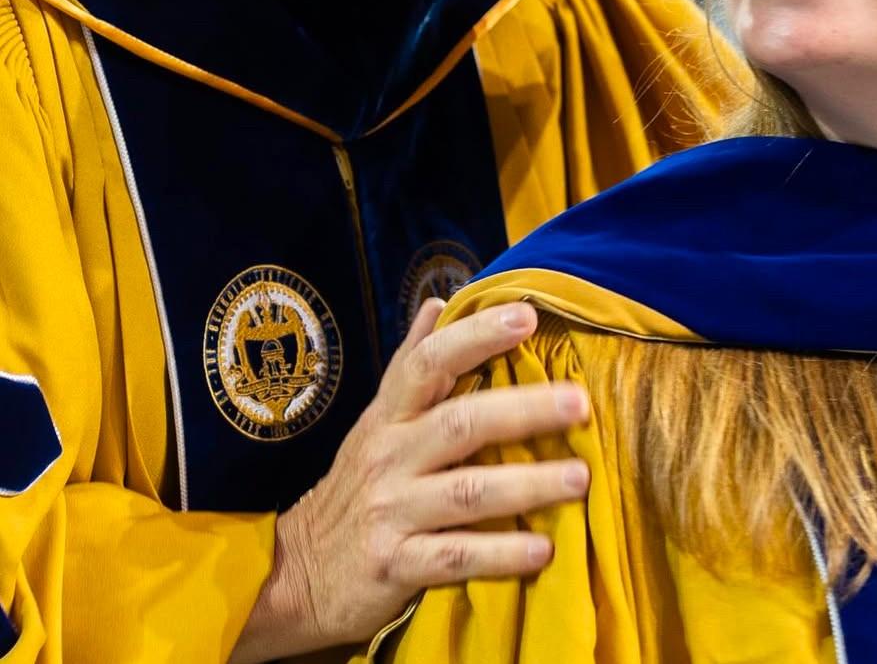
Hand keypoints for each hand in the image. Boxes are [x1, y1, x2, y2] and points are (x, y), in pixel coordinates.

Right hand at [230, 298, 589, 661]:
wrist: (297, 573)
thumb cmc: (356, 484)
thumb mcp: (376, 419)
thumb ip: (412, 362)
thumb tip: (441, 302)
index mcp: (390, 415)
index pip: (429, 361)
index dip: (477, 335)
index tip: (526, 316)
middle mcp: (390, 456)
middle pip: (461, 423)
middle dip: (524, 410)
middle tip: (580, 403)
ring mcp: (391, 511)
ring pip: (467, 492)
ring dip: (528, 484)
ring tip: (580, 477)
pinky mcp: (395, 567)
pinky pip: (456, 558)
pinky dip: (500, 553)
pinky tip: (542, 549)